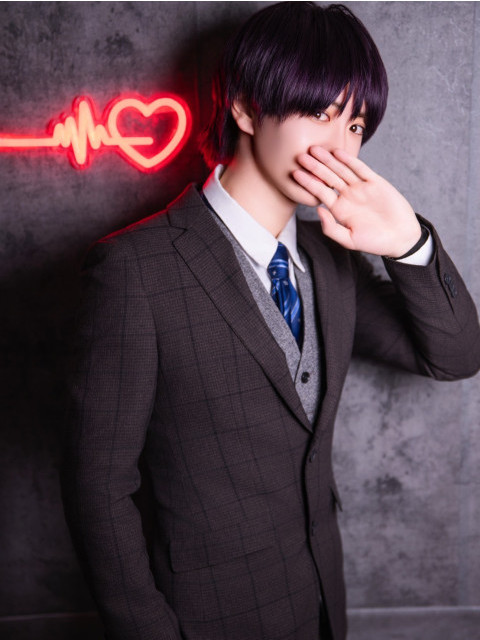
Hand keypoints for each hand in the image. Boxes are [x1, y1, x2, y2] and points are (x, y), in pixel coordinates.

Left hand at [292, 146, 421, 256]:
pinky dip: (349, 160)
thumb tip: (318, 210)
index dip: (308, 182)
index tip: (295, 173)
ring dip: (328, 160)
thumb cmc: (375, 242)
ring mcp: (361, 188)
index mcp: (339, 210)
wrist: (401, 237)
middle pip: (328, 178)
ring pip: (341, 170)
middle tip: (300, 156)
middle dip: (314, 167)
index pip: (320, 192)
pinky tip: (338, 152)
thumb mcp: (349, 240)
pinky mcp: (375, 183)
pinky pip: (360, 169)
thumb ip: (331, 228)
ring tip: (315, 149)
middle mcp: (348, 196)